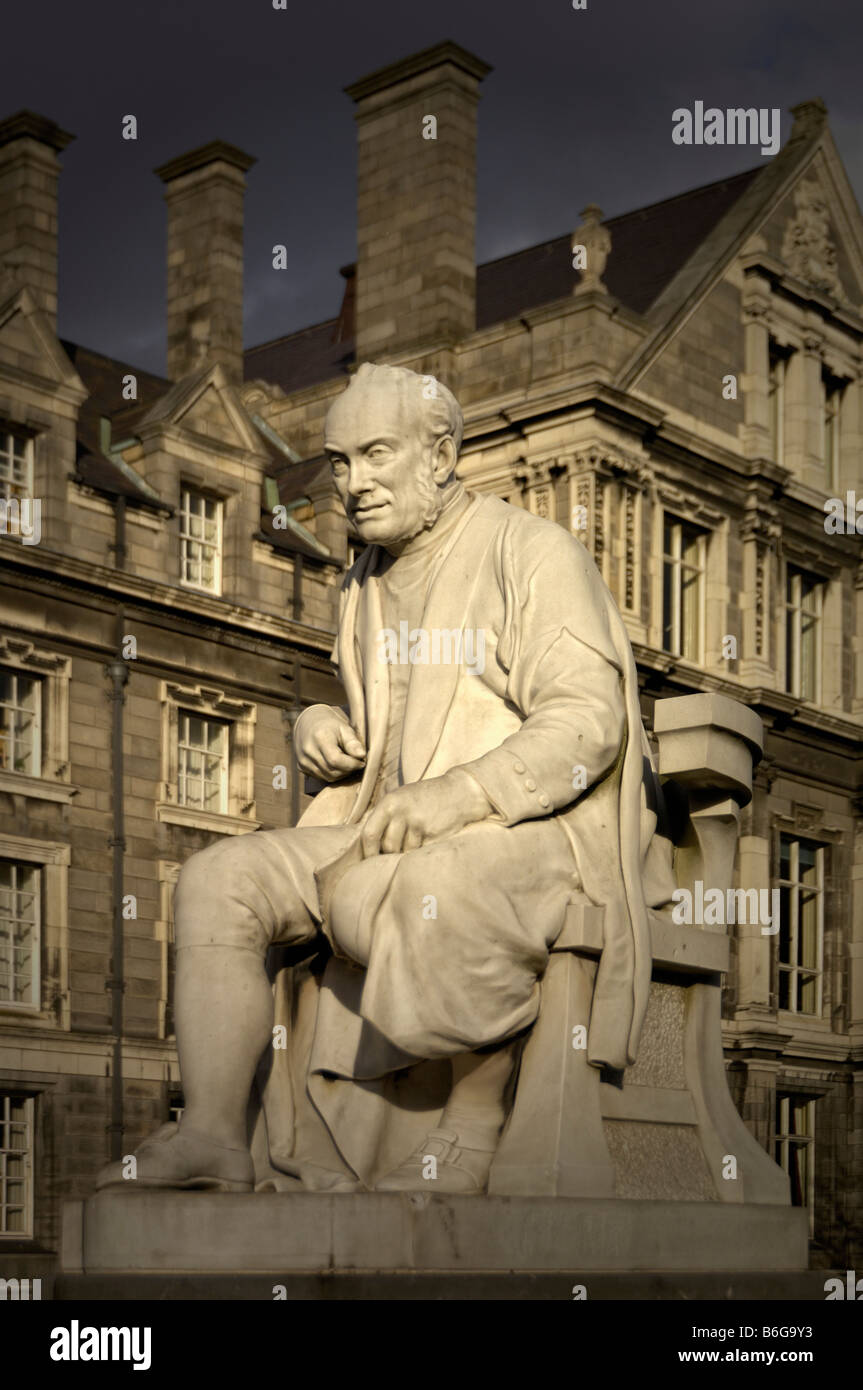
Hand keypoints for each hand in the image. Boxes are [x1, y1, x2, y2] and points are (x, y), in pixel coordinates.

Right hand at [295, 706, 365, 781]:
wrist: (309, 723)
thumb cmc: (331, 725)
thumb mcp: (345, 728)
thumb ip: (353, 742)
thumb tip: (362, 755)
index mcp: (320, 738)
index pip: (336, 760)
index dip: (352, 764)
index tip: (362, 761)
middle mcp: (308, 751)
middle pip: (333, 771)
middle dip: (348, 770)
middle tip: (356, 762)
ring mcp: (303, 760)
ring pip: (328, 777)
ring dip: (341, 773)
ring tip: (347, 762)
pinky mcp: (302, 767)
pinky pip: (321, 777)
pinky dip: (332, 774)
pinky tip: (336, 764)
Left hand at [361, 768, 491, 855]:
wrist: (459, 792)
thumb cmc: (426, 798)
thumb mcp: (401, 798)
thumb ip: (385, 817)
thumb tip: (368, 844)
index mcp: (389, 803)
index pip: (369, 833)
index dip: (367, 851)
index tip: (369, 860)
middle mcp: (400, 812)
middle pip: (387, 846)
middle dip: (389, 854)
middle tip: (395, 853)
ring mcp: (416, 822)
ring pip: (403, 851)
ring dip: (406, 852)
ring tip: (414, 841)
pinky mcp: (431, 832)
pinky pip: (418, 851)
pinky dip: (419, 850)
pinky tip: (426, 840)